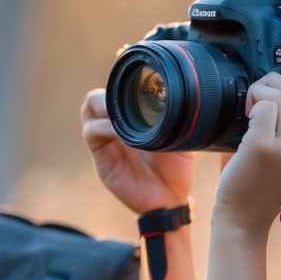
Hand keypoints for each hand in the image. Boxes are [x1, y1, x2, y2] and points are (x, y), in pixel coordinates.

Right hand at [81, 89, 195, 214]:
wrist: (170, 198)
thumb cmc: (176, 169)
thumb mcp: (183, 136)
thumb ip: (180, 116)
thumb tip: (190, 95)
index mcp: (134, 115)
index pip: (119, 87)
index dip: (125, 80)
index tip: (142, 80)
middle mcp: (116, 123)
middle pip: (101, 93)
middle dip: (114, 91)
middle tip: (133, 99)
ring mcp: (106, 137)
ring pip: (90, 106)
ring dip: (106, 106)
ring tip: (126, 116)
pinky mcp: (100, 154)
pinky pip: (92, 131)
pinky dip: (104, 127)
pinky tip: (121, 132)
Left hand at [212, 73, 280, 233]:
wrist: (242, 222)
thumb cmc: (256, 194)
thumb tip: (280, 105)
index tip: (268, 116)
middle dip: (272, 90)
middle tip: (252, 104)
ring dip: (261, 94)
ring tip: (248, 110)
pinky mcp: (263, 147)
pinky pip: (264, 106)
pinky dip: (252, 105)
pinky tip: (245, 120)